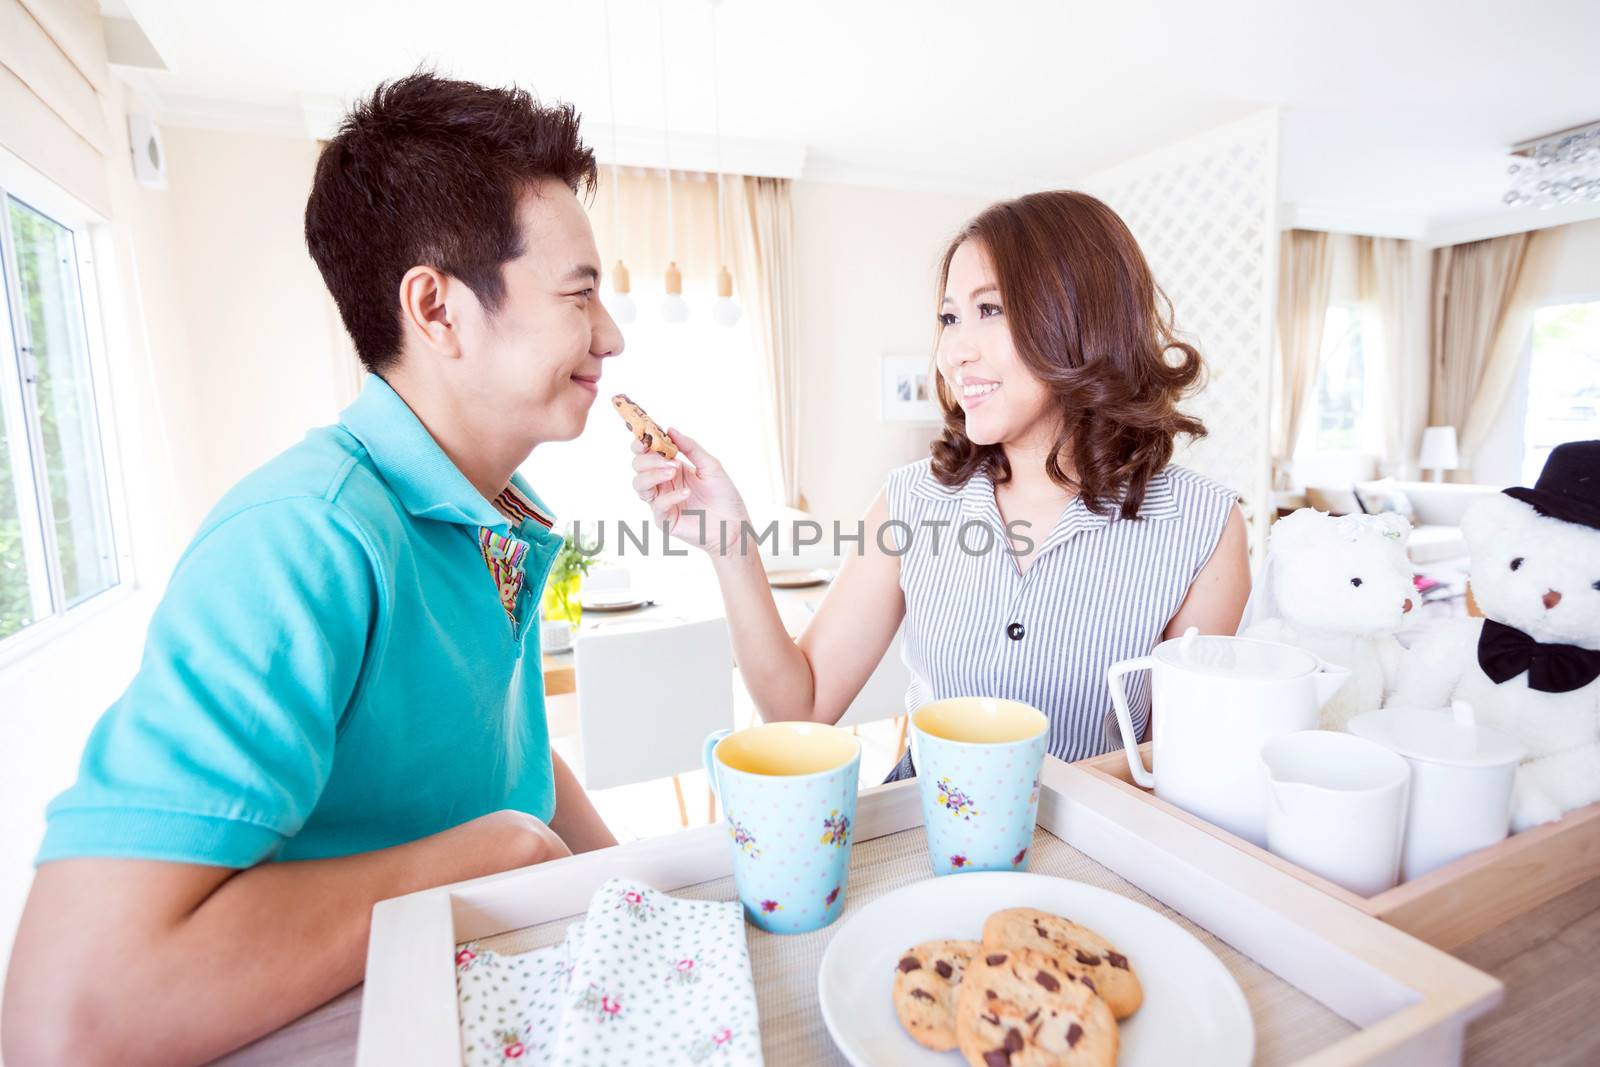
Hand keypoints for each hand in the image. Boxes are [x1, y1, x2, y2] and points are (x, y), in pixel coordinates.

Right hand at [629, 428, 749, 554]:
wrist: (734, 524)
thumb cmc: (724, 496)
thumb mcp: (711, 465)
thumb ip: (691, 448)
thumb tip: (670, 429)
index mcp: (670, 468)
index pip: (646, 452)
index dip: (642, 443)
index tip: (648, 436)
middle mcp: (662, 483)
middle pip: (638, 466)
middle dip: (649, 459)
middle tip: (670, 461)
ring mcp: (661, 501)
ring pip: (639, 484)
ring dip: (653, 474)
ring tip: (674, 472)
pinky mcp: (665, 520)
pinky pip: (657, 505)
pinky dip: (670, 497)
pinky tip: (687, 493)